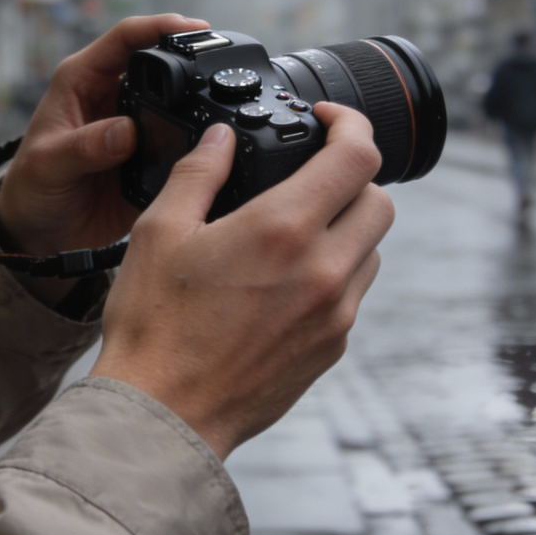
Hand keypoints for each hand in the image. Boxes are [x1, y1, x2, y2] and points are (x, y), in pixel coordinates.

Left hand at [0, 14, 207, 303]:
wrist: (41, 232)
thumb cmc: (31, 187)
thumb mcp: (47, 164)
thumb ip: (83, 147)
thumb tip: (126, 132)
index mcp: (84, 80)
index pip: (125, 38)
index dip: (158, 26)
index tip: (194, 28)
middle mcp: (114, 96)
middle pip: (161, 64)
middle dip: (193, 60)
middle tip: (223, 65)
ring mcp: (137, 126)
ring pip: (179, 103)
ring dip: (201, 104)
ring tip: (229, 107)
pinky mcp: (152, 157)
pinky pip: (183, 145)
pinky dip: (201, 145)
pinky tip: (221, 149)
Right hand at [89, 103, 394, 458]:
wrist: (164, 414)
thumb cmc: (155, 326)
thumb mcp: (159, 231)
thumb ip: (199, 172)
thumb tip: (222, 137)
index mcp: (283, 229)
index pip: (358, 156)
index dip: (350, 124)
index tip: (328, 120)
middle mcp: (323, 269)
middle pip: (380, 201)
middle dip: (352, 176)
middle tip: (309, 175)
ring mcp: (335, 313)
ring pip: (371, 249)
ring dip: (346, 227)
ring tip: (293, 230)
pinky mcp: (331, 347)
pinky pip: (353, 293)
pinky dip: (333, 272)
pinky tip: (284, 280)